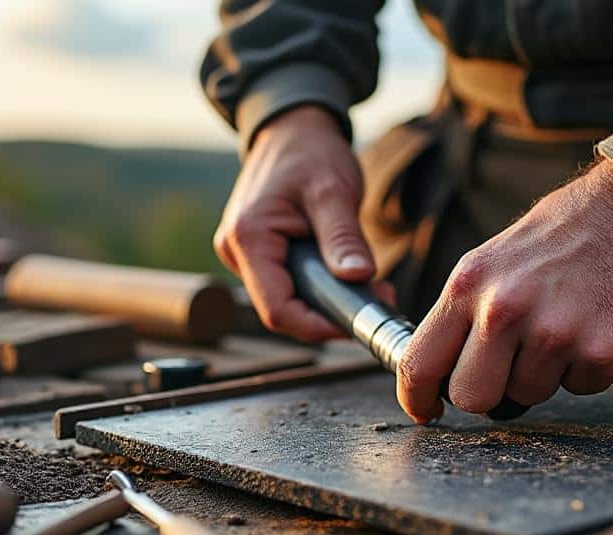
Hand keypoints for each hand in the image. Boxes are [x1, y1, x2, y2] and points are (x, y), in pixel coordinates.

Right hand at [213, 106, 391, 341]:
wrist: (293, 131)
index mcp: (248, 238)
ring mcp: (243, 256)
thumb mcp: (334, 191)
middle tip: (377, 295)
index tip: (359, 322)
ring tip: (367, 281)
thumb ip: (344, 238)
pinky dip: (319, 287)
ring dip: (327, 300)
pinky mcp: (257, 256)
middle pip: (282, 310)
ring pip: (287, 300)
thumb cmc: (311, 153)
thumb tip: (359, 279)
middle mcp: (236, 252)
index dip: (319, 326)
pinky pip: (289, 286)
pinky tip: (344, 272)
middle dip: (329, 312)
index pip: (278, 310)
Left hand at [397, 159, 612, 422]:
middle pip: (471, 397)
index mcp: (468, 286)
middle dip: (489, 391)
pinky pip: (581, 388)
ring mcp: (555, 333)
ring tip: (565, 323)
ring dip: (546, 372)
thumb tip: (437, 377)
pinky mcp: (602, 351)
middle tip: (513, 363)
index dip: (417, 398)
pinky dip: (588, 367)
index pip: (420, 363)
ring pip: (529, 394)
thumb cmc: (557, 240)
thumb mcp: (490, 263)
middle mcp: (505, 310)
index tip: (426, 410)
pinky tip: (596, 325)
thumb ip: (461, 317)